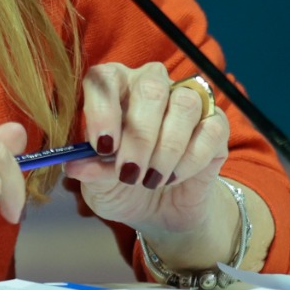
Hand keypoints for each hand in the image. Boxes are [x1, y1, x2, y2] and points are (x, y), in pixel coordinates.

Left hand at [64, 62, 238, 257]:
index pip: (105, 79)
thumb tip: (74, 165)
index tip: (101, 147)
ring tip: (151, 179)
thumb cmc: (121, 186)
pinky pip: (212, 128)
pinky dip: (192, 157)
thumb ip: (90, 170)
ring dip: (167, 148)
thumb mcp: (98, 185)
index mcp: (114, 89)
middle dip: (140, 135)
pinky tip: (174, 176)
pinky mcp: (215, 124)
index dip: (103, 109)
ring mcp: (186, 102)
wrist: (159, 210)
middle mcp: (150, 86)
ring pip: (184, 104)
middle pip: (150, 87)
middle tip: (129, 172)